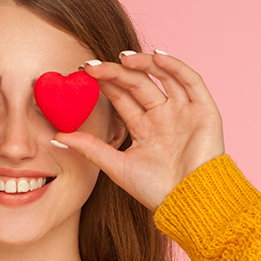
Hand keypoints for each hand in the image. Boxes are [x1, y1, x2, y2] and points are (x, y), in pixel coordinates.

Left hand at [53, 51, 225, 210]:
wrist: (189, 204)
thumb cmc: (155, 191)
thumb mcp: (117, 166)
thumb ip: (90, 148)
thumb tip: (56, 137)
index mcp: (143, 128)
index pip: (122, 97)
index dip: (105, 82)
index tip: (83, 72)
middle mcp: (163, 116)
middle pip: (138, 84)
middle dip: (117, 72)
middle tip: (93, 65)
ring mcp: (184, 112)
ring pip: (164, 77)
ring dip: (144, 64)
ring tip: (123, 58)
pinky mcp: (204, 111)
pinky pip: (191, 81)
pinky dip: (175, 67)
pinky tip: (157, 56)